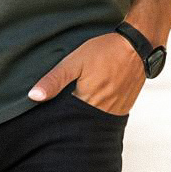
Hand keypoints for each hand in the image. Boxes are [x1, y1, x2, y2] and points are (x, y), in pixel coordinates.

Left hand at [27, 31, 145, 115]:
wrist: (136, 46)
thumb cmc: (105, 51)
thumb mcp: (75, 61)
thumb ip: (54, 79)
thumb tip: (34, 97)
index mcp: (87, 102)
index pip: (66, 120)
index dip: (56, 118)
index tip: (48, 116)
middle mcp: (102, 112)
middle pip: (80, 124)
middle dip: (70, 121)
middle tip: (62, 112)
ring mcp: (115, 112)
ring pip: (94, 123)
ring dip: (85, 119)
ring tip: (76, 109)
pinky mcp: (124, 108)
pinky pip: (108, 119)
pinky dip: (98, 115)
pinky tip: (93, 105)